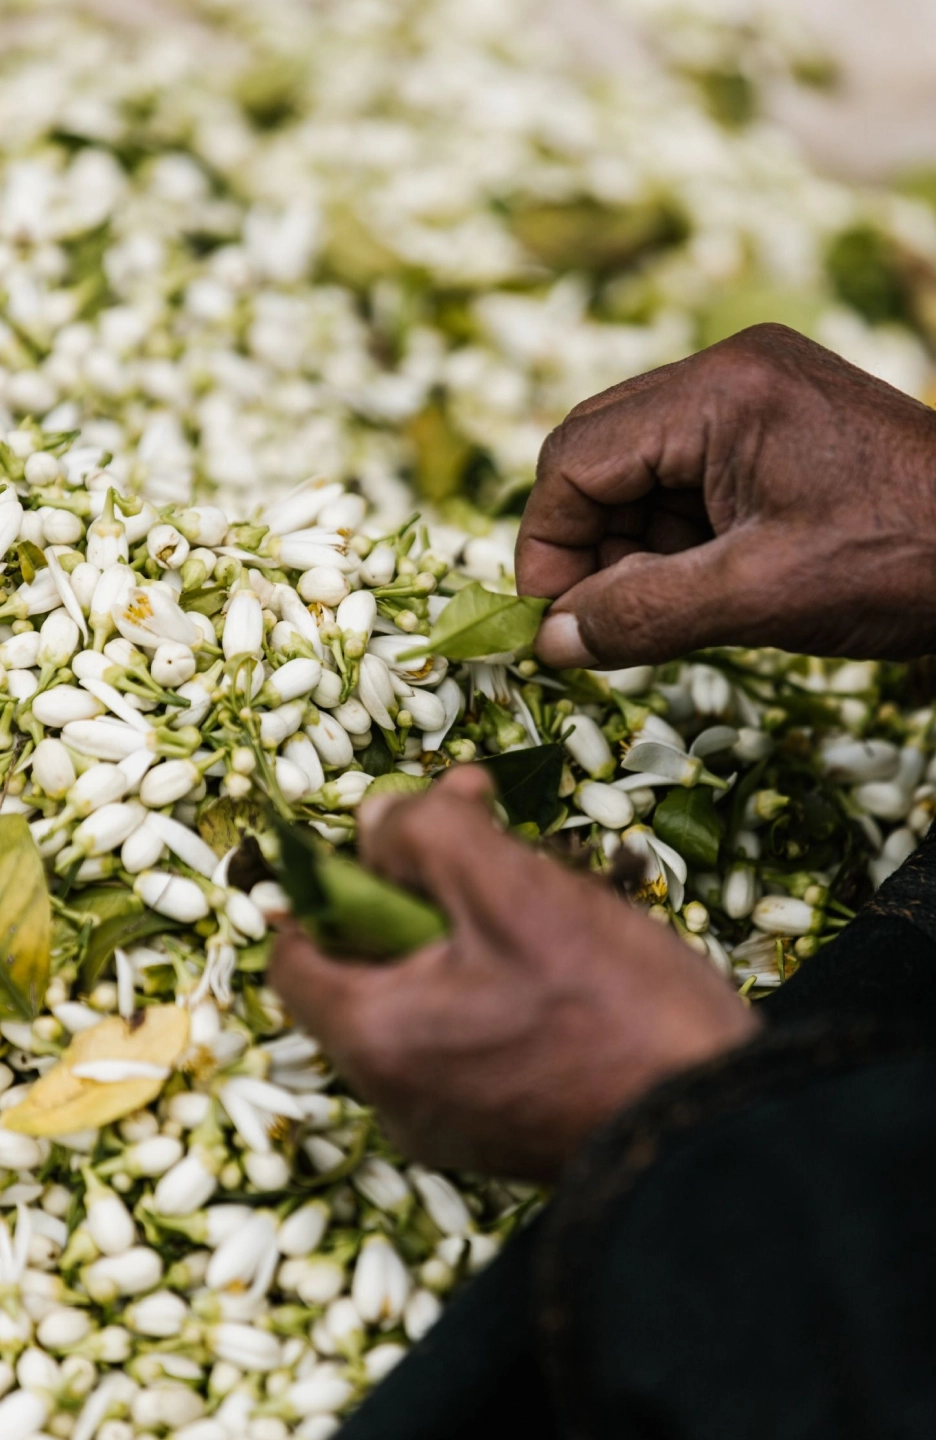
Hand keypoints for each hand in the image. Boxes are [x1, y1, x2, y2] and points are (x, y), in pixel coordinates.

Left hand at [270, 768, 757, 1178]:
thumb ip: (427, 836)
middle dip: (425, 893)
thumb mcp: (514, 889)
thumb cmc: (613, 1011)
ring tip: (555, 897)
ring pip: (429, 999)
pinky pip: (471, 1041)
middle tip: (496, 846)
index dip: (331, 882)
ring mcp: (450, 1123)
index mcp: (373, 1037)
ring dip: (472, 935)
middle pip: (370, 968)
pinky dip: (500, 991)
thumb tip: (374, 818)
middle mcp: (392, 1096)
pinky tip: (572, 962)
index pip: (293, 951)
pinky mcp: (504, 1133)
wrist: (717, 1136)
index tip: (397, 843)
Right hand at [518, 323, 935, 668]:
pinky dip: (671, 535)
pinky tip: (699, 584)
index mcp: (720, 392)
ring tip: (660, 610)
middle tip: (595, 622)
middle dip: (584, 543)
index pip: (576, 458)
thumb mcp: (758, 599)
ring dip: (628, 545)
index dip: (548, 546)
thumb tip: (550, 642)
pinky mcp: (772, 423)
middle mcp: (728, 372)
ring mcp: (753, 392)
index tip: (551, 623)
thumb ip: (642, 616)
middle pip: (598, 452)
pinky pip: (685, 474)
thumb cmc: (902, 562)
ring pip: (637, 468)